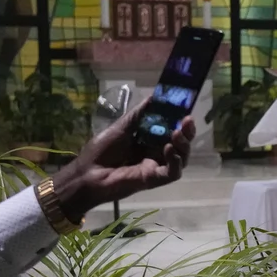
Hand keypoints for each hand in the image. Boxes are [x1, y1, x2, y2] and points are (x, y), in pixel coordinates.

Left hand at [48, 99, 194, 221]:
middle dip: (187, 132)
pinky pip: (173, 173)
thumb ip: (139, 114)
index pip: (171, 130)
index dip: (179, 121)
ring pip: (181, 158)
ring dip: (183, 145)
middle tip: (188, 120)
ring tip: (177, 133)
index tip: (184, 110)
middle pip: (180, 144)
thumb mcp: (121, 127)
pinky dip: (176, 162)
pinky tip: (170, 150)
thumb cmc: (102, 150)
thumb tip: (154, 97)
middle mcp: (156, 153)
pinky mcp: (154, 179)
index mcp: (149, 140)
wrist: (88, 172)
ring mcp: (156, 167)